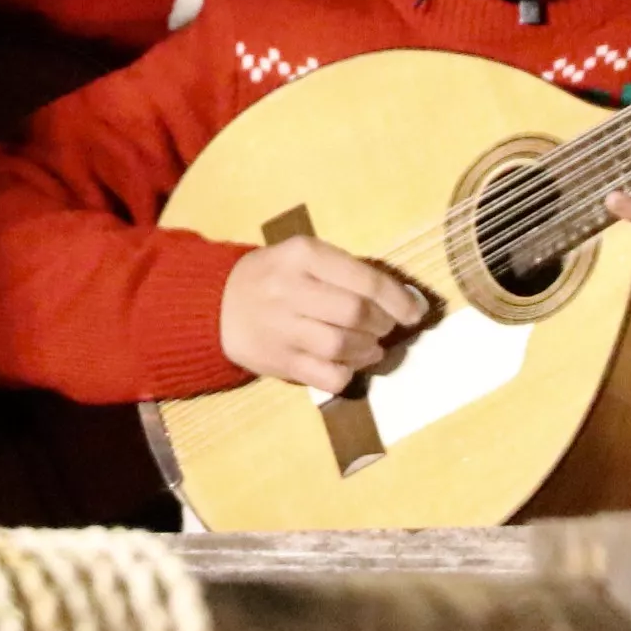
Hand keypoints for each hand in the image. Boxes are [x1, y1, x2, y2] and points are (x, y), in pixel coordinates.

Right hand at [218, 236, 430, 395]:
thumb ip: (347, 272)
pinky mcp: (278, 361)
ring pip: (343, 345)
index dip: (399, 299)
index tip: (415, 311)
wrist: (215, 304)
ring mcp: (282, 328)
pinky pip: (327, 375)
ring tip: (371, 347)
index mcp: (303, 255)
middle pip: (356, 313)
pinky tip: (349, 364)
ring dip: (369, 349)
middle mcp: (291, 289)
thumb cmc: (273, 276)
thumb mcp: (304, 256)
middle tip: (385, 327)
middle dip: (383, 323)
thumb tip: (404, 299)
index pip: (365, 279)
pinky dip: (348, 373)